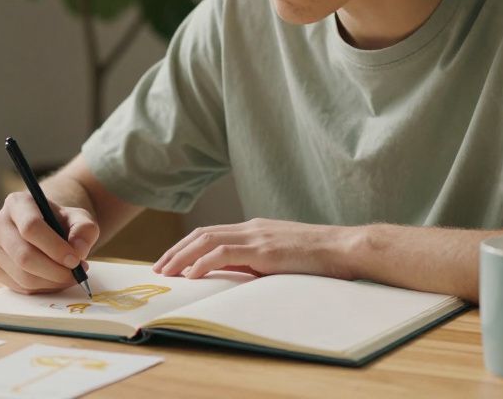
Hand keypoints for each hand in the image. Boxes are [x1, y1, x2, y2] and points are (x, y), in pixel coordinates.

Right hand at [0, 191, 99, 293]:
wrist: (45, 229)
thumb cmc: (61, 222)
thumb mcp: (79, 218)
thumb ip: (84, 230)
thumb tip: (78, 251)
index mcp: (16, 203)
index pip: (31, 227)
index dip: (54, 247)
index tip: (75, 260)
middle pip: (24, 256)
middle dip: (55, 270)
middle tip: (77, 273)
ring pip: (22, 275)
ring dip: (52, 282)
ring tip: (71, 275)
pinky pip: (21, 287)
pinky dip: (43, 288)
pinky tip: (56, 279)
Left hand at [152, 218, 359, 280]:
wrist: (344, 249)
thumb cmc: (319, 259)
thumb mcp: (281, 259)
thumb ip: (257, 262)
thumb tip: (232, 274)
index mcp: (255, 229)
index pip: (211, 233)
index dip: (186, 246)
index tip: (170, 262)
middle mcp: (252, 228)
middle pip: (202, 233)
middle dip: (176, 251)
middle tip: (158, 269)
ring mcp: (257, 236)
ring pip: (207, 240)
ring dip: (182, 256)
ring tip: (167, 272)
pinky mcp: (263, 249)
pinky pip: (224, 252)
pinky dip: (203, 262)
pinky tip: (191, 274)